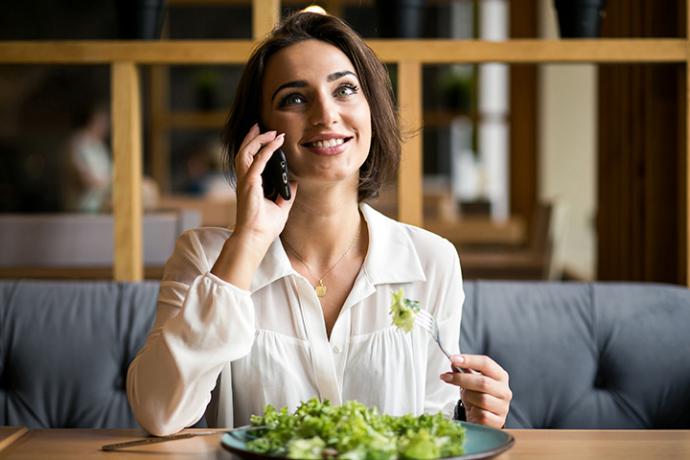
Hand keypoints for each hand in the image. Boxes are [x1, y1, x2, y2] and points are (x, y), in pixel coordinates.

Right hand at [233, 123, 296, 247]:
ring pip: (246, 152)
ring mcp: (245, 181)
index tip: (266, 138)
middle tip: (260, 126)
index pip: (250, 160)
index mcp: (250, 185)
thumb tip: (295, 183)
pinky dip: (267, 149)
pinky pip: (258, 161)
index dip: (256, 147)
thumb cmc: (264, 227)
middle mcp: (245, 181)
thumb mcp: (280, 207)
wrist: (256, 239)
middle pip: (244, 152)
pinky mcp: (250, 183)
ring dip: (258, 139)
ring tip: (269, 131)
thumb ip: (286, 194)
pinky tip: (276, 142)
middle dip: (252, 137)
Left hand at [440, 354, 511, 428]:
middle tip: (446, 377)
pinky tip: (472, 411)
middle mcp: (505, 390)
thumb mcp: (470, 381)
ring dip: (468, 397)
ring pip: (482, 399)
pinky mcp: (499, 422)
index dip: (469, 360)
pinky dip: (473, 412)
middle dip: (461, 379)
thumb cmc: (477, 397)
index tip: (453, 359)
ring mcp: (503, 407)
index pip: (486, 363)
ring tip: (465, 398)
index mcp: (500, 376)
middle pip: (483, 381)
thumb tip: (454, 362)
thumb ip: (463, 371)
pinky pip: (482, 415)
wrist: (481, 418)